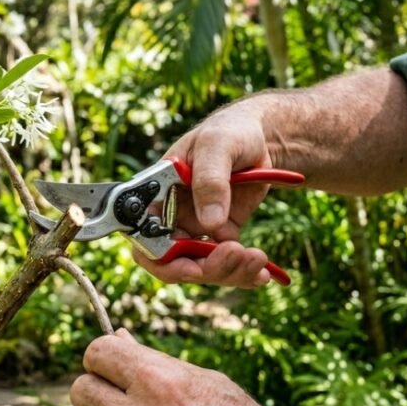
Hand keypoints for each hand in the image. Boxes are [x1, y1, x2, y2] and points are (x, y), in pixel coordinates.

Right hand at [134, 104, 274, 286]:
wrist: (258, 138)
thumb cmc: (229, 132)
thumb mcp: (218, 145)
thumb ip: (210, 180)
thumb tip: (210, 224)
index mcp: (157, 194)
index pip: (144, 238)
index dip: (162, 260)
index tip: (192, 268)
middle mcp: (170, 216)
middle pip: (174, 262)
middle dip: (205, 268)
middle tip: (237, 256)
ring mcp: (195, 228)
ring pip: (202, 268)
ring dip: (229, 272)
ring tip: (258, 259)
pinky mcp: (220, 234)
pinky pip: (225, 264)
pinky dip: (243, 273)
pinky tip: (262, 272)